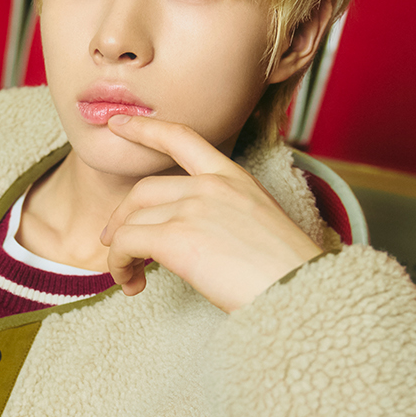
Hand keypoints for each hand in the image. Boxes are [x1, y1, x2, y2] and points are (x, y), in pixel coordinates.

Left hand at [100, 115, 322, 311]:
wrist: (301, 292)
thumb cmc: (286, 273)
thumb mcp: (259, 226)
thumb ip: (223, 218)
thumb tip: (195, 240)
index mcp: (234, 178)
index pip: (183, 138)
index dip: (146, 128)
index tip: (119, 124)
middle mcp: (211, 186)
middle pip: (142, 190)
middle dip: (120, 217)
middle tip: (114, 243)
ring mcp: (193, 209)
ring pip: (130, 221)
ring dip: (119, 252)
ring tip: (128, 277)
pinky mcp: (177, 238)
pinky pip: (126, 244)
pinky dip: (119, 265)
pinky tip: (132, 284)